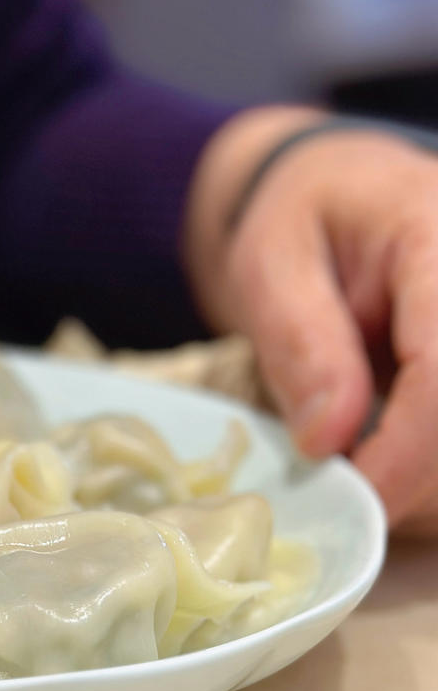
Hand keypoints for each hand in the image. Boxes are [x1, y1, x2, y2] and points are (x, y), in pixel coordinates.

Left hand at [186, 107, 437, 535]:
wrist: (340, 193)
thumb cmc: (301, 218)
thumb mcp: (270, 262)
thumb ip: (299, 341)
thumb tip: (328, 440)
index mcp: (437, 235)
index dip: (412, 446)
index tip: (360, 495)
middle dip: (425, 475)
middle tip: (354, 498)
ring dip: (433, 479)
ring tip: (366, 479)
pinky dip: (435, 467)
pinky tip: (390, 464)